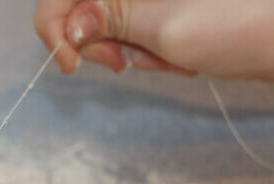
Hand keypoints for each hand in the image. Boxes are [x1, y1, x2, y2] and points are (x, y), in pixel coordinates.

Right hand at [34, 0, 273, 80]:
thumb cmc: (240, 25)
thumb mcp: (166, 27)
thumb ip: (110, 21)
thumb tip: (68, 27)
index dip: (54, 27)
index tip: (68, 62)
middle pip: (79, 10)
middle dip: (96, 43)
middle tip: (123, 64)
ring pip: (103, 26)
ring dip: (127, 52)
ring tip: (167, 59)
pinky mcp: (156, 7)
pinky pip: (129, 33)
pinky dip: (144, 53)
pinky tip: (174, 58)